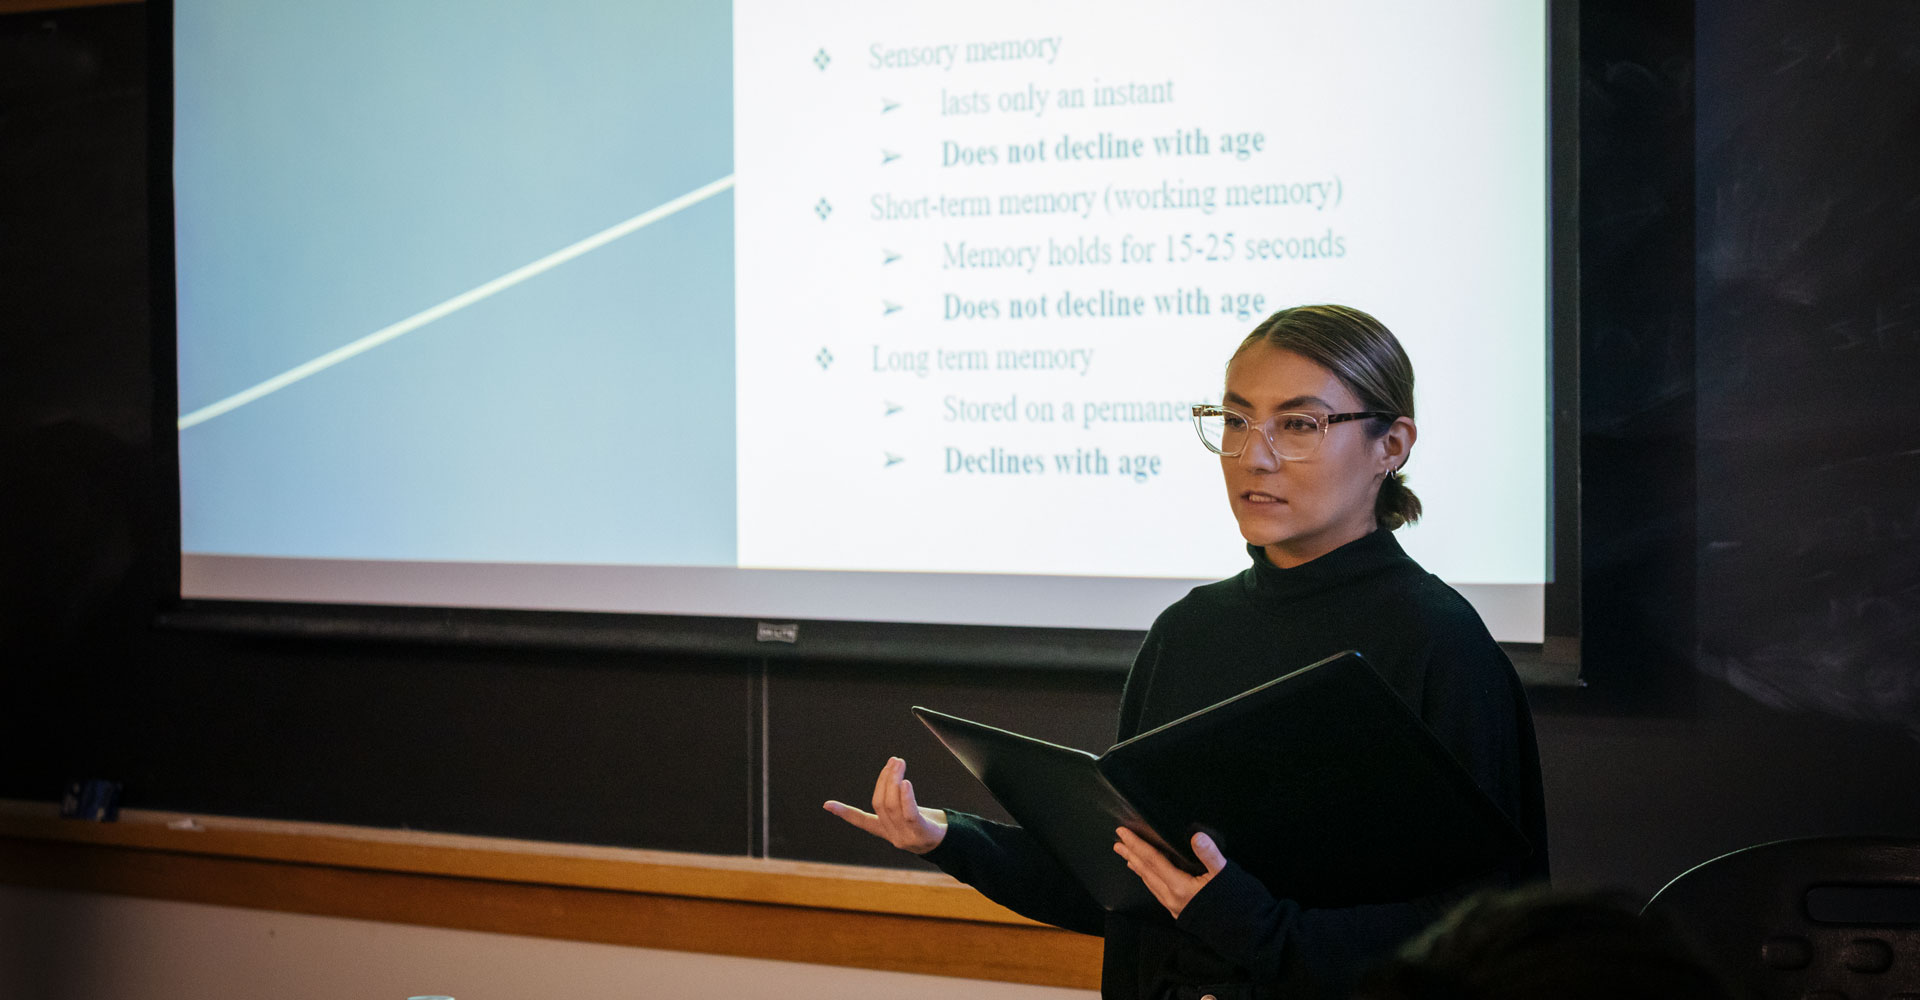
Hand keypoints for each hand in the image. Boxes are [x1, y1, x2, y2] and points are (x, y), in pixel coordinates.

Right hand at [823, 756, 948, 853]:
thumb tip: (893, 774)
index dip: (845, 813)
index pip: (862, 822)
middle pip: (880, 803)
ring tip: (899, 763)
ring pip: (892, 806)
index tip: (826, 804)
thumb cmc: (928, 824)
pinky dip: (906, 797)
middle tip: (893, 761)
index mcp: (886, 831)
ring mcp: (906, 837)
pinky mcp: (921, 834)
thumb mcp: (908, 814)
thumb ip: (897, 801)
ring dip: (894, 781)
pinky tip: (905, 782)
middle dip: (884, 779)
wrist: (951, 843)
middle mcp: (893, 835)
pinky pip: (909, 813)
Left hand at [1113, 826, 1227, 918]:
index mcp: (1180, 886)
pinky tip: (1149, 878)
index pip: (1153, 860)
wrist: (1245, 934)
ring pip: (1151, 884)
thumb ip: (1210, 855)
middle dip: (1131, 856)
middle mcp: (1172, 897)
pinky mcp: (1180, 913)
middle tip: (1117, 843)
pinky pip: (1157, 892)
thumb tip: (1196, 836)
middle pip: (1147, 872)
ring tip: (1127, 858)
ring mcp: (1175, 907)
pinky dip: (1149, 880)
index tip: (1122, 833)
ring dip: (1138, 868)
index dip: (1137, 845)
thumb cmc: (1237, 902)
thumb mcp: (1226, 875)